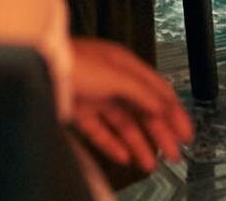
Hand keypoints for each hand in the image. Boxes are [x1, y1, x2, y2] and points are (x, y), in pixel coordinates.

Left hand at [64, 37, 189, 176]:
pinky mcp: (80, 111)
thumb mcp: (115, 74)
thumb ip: (142, 91)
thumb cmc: (74, 62)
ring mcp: (96, 96)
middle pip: (143, 111)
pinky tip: (123, 156)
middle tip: (172, 154)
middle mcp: (112, 80)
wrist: (39, 68)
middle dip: (160, 133)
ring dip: (139, 144)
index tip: (185, 133)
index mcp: (124, 65)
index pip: (158, 90)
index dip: (174, 112)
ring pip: (124, 124)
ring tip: (149, 163)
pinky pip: (101, 132)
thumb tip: (163, 106)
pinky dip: (113, 145)